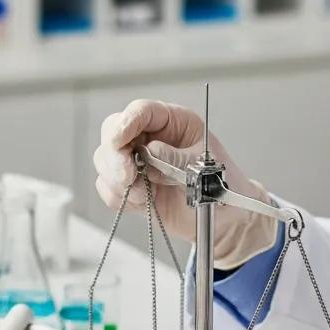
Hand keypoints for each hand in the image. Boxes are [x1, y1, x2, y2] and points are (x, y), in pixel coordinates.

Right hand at [93, 99, 277, 267]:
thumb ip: (177, 159)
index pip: (141, 111)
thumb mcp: (205, 166)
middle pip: (112, 132)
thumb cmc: (223, 184)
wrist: (224, 217)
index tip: (118, 141)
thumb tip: (150, 152)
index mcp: (173, 122)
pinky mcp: (131, 185)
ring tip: (143, 195)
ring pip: (105, 160)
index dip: (125, 123)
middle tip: (128, 177)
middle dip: (115, 156)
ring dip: (117, 181)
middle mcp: (150, 137)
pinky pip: (107, 187)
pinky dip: (119, 197)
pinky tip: (141, 202)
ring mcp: (137, 161)